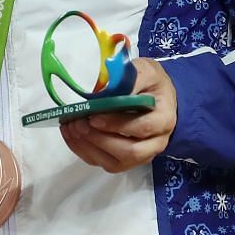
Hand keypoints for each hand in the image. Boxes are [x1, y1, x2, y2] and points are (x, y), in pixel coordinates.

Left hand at [59, 57, 178, 173]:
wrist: (157, 97)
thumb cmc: (151, 84)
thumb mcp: (146, 71)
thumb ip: (131, 77)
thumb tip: (107, 86)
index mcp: (163, 119)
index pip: (142, 128)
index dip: (117, 124)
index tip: (94, 116)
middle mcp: (155, 143)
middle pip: (130, 151)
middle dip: (100, 139)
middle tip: (78, 123)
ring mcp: (140, 155)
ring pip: (115, 163)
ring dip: (89, 147)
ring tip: (71, 127)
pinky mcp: (124, 160)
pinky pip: (103, 162)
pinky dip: (83, 150)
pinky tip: (71, 134)